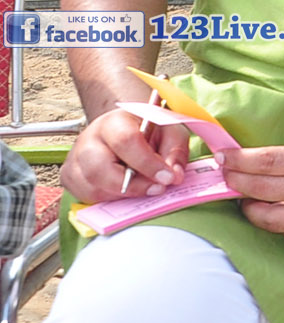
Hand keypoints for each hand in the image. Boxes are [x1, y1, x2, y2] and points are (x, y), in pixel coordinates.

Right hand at [60, 108, 190, 202]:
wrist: (123, 129)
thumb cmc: (147, 131)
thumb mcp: (170, 132)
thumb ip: (175, 151)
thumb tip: (174, 175)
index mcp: (113, 122)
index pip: (125, 141)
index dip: (147, 163)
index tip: (167, 178)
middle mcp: (88, 140)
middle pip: (98, 169)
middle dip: (131, 186)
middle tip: (156, 189)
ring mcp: (74, 160)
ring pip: (91, 188)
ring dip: (122, 196)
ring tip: (143, 189)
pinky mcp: (69, 177)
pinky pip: (85, 197)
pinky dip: (109, 200)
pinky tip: (125, 191)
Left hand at [221, 130, 283, 245]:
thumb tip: (257, 162)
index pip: (267, 162)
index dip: (239, 161)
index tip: (224, 159)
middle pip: (262, 191)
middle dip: (237, 185)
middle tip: (228, 179)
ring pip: (271, 221)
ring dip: (253, 210)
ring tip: (250, 202)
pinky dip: (281, 224)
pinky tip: (280, 213)